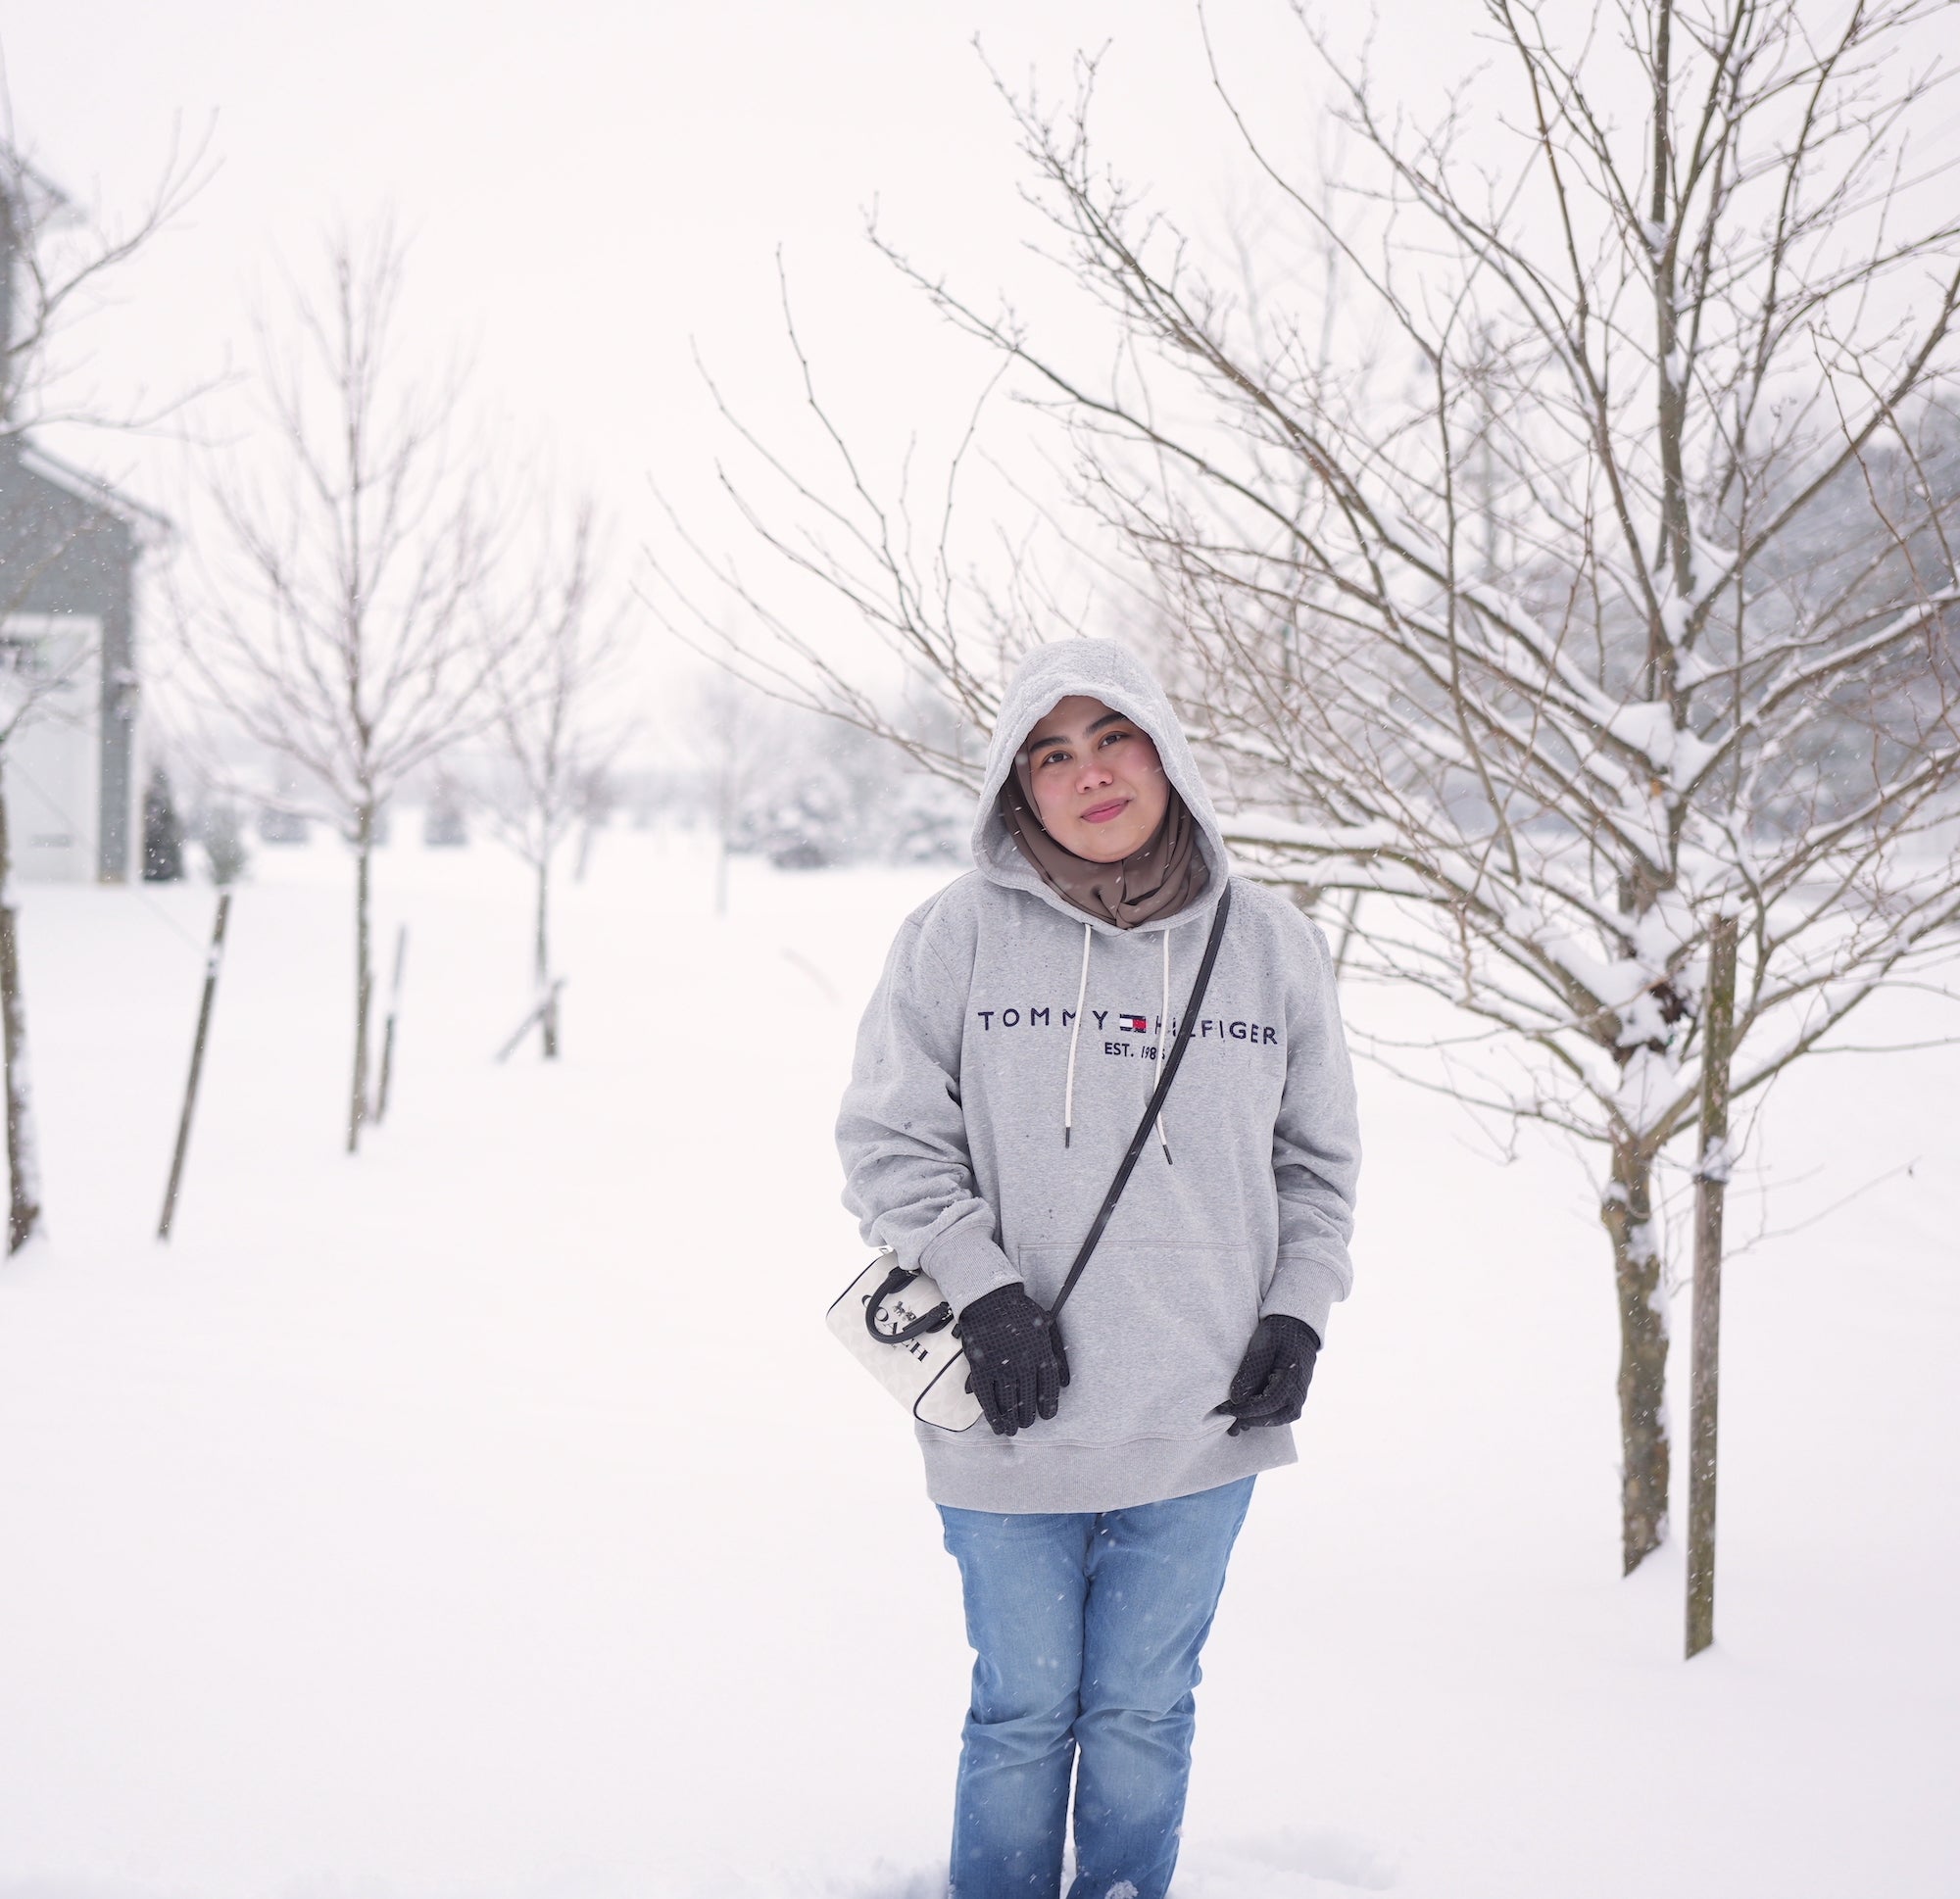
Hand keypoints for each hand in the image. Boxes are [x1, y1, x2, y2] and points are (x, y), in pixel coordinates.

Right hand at [957, 1283, 1069, 1435]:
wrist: (990, 1298)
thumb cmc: (1021, 1312)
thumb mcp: (1048, 1327)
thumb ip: (1058, 1354)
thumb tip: (1066, 1383)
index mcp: (1042, 1353)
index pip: (1049, 1389)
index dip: (1049, 1406)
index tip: (1047, 1416)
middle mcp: (1023, 1363)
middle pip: (1029, 1400)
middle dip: (1028, 1416)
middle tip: (1027, 1423)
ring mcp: (1001, 1366)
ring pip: (1008, 1403)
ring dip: (1011, 1420)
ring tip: (1012, 1430)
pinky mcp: (981, 1367)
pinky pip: (987, 1397)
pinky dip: (992, 1414)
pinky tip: (996, 1424)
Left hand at [1214, 1314, 1319, 1435]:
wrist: (1298, 1328)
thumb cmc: (1278, 1334)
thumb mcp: (1262, 1346)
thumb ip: (1251, 1371)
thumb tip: (1236, 1399)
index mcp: (1292, 1379)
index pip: (1267, 1404)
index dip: (1244, 1409)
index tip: (1224, 1409)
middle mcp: (1298, 1392)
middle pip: (1274, 1417)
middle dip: (1249, 1419)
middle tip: (1227, 1416)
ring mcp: (1298, 1396)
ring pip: (1278, 1417)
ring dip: (1256, 1419)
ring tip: (1234, 1419)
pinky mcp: (1294, 1396)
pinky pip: (1280, 1412)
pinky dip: (1263, 1414)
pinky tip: (1246, 1412)